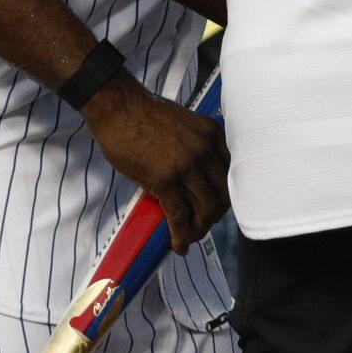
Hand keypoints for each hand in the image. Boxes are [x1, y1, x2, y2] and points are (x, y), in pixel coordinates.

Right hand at [81, 76, 229, 253]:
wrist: (119, 107)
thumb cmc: (147, 115)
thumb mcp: (186, 125)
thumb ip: (198, 147)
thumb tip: (198, 177)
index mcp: (214, 136)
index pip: (232, 173)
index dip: (227, 195)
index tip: (218, 206)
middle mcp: (207, 151)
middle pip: (224, 194)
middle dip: (215, 215)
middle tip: (204, 225)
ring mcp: (187, 166)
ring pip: (206, 208)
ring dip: (201, 228)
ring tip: (191, 237)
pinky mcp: (165, 180)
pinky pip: (180, 215)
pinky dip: (182, 234)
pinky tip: (178, 245)